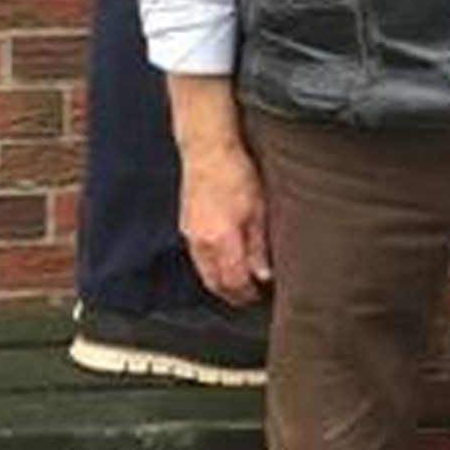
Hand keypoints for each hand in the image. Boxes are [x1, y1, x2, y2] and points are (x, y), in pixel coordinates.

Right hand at [180, 139, 270, 305]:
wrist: (207, 150)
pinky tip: (221, 263)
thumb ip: (259, 246)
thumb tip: (263, 274)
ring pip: (202, 271)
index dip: (245, 294)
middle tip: (247, 298)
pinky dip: (209, 267)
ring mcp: (190, 234)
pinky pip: (196, 257)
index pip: (233, 281)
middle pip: (213, 282)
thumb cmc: (236, 174)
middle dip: (230, 295)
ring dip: (218, 283)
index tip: (257, 296)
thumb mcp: (258, 210)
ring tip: (236, 285)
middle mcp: (201, 242)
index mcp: (221, 240)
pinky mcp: (185, 225)